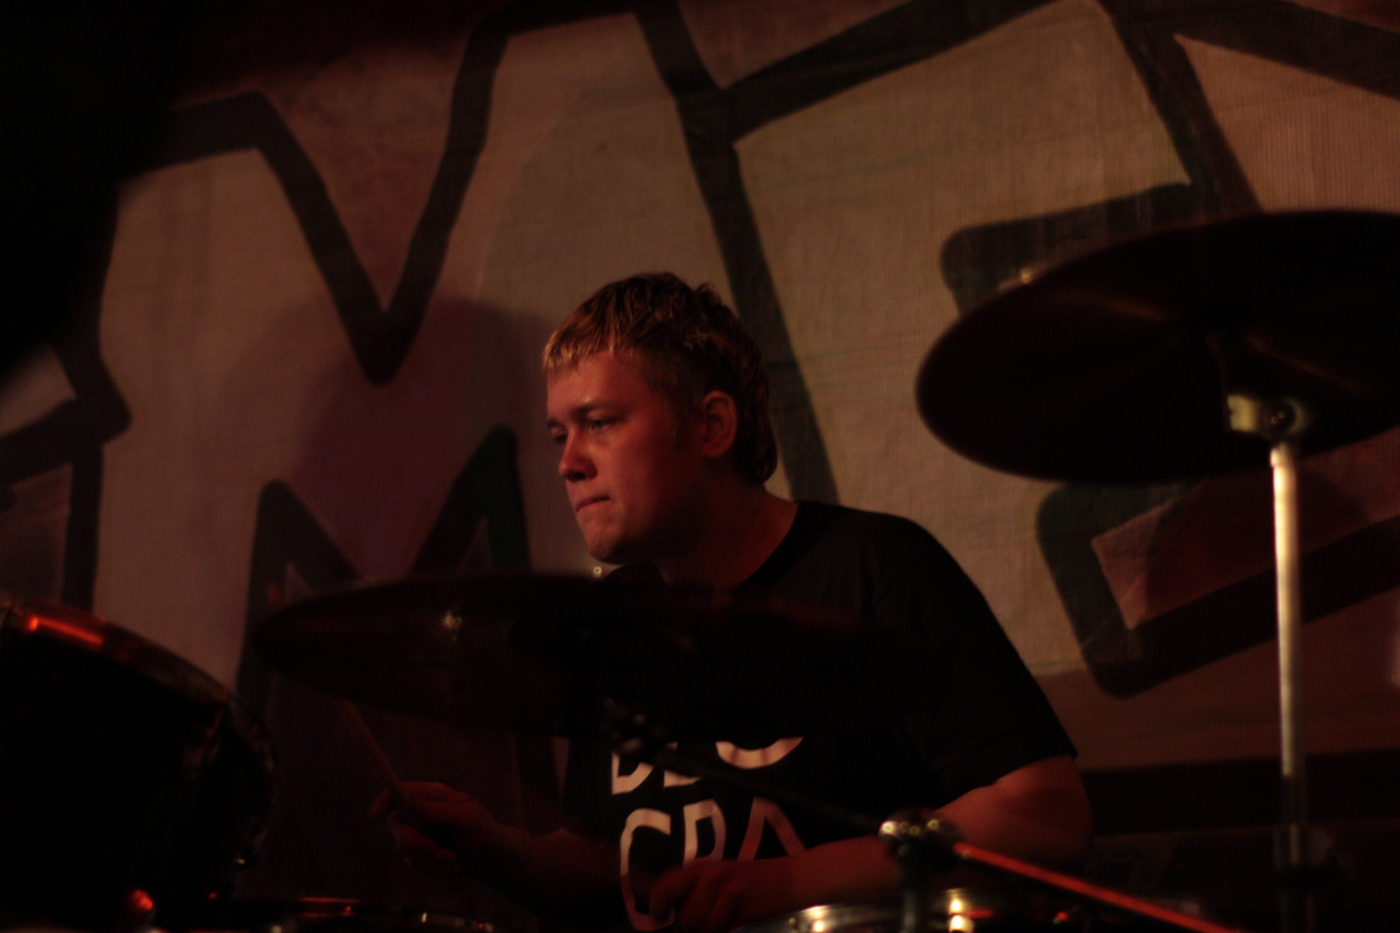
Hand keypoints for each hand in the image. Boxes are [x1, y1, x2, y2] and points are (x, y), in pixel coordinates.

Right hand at [370, 781, 500, 875]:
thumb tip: (411, 802)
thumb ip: (439, 811)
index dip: (383, 800)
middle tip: (434, 849)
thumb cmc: (484, 830)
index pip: (399, 791)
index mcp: (432, 796)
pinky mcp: (420, 854)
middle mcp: (421, 812)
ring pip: (404, 849)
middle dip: (413, 842)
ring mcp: (419, 833)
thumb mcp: (467, 817)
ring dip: (429, 858)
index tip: (375, 815)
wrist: (491, 858)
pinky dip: (434, 869)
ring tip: (452, 857)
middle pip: (396, 824)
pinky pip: (415, 865)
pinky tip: (451, 864)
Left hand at [649, 858, 796, 932]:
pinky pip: (719, 927)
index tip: (661, 917)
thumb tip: (666, 916)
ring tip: (720, 922)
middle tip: (704, 923)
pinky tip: (733, 922)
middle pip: (683, 916)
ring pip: (699, 925)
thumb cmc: (748, 882)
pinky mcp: (740, 898)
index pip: (663, 887)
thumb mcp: (716, 880)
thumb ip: (691, 894)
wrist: (787, 879)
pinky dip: (722, 929)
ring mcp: (724, 885)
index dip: (657, 907)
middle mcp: (707, 874)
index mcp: (697, 867)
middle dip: (690, 928)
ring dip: (708, 930)